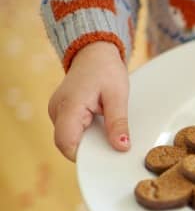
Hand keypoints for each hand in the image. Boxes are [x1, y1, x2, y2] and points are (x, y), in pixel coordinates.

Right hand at [48, 41, 129, 160]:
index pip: (66, 142)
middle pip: (68, 143)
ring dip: (89, 141)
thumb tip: (121, 147)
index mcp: (68, 106)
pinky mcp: (61, 113)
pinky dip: (87, 134)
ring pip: (70, 138)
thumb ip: (118, 123)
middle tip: (112, 145)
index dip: (84, 155)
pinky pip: (72, 131)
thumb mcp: (117, 96)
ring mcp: (57, 112)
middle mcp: (56, 111)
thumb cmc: (105, 70)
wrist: (94, 53)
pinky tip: (101, 126)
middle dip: (90, 150)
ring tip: (108, 132)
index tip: (105, 157)